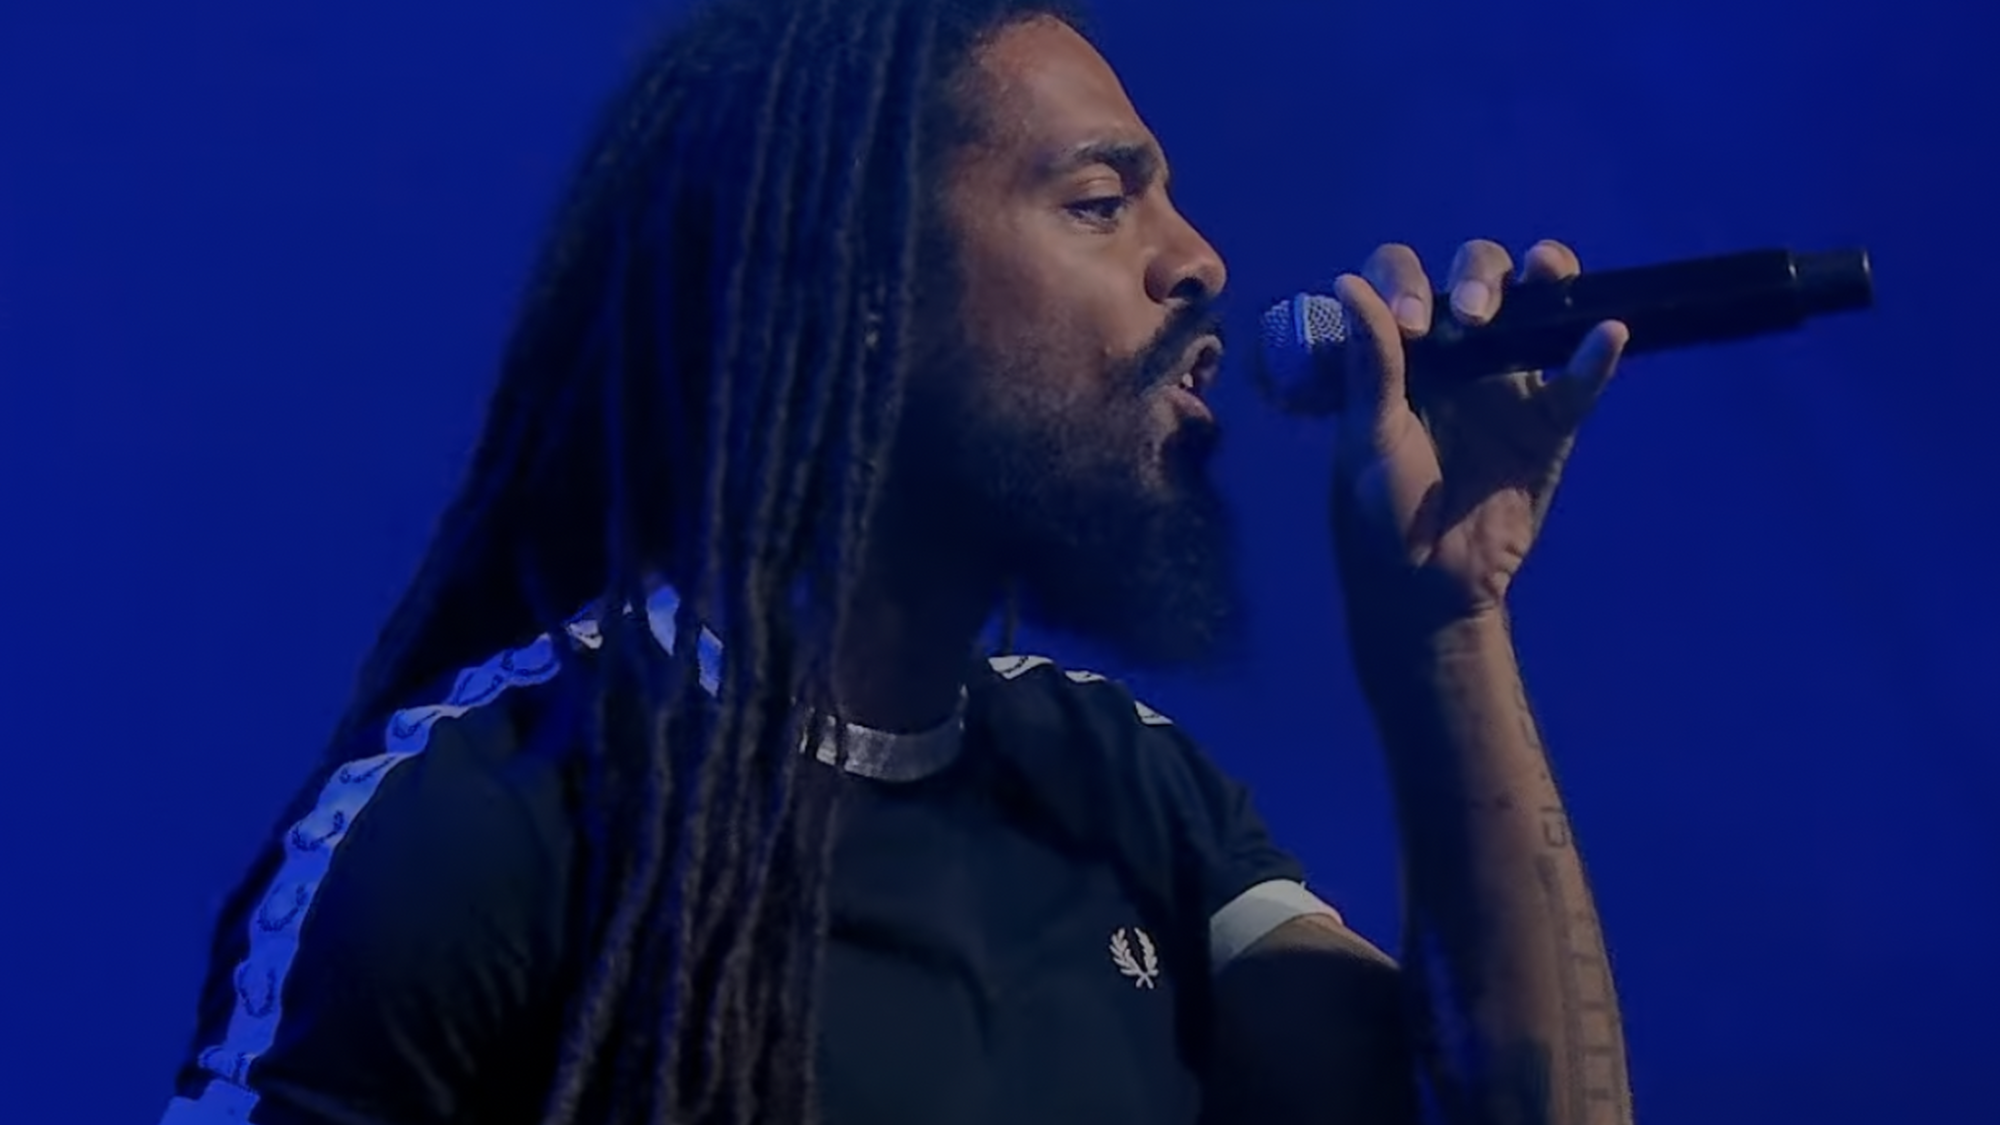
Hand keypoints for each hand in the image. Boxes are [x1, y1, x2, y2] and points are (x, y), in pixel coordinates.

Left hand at [1329, 239, 1628, 623]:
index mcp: (1399, 351)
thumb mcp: (1367, 436)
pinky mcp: (1550, 422)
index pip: (1402, 279)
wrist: (1429, 584)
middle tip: (1472, 317)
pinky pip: (1578, 383)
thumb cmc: (1381, 510)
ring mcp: (1507, 383)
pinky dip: (1595, 356)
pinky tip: (1607, 333)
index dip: (1407, 282)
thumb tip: (1347, 283)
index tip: (1411, 324)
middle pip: (1478, 275)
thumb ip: (1369, 363)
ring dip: (1545, 279)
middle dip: (1479, 278)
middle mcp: (1455, 352)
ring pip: (1537, 307)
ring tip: (1547, 271)